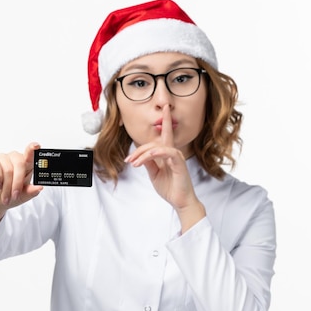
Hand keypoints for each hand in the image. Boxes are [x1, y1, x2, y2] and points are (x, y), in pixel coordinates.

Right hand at [0, 142, 43, 240]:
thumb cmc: (11, 195)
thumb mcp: (23, 196)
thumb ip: (31, 191)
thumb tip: (39, 187)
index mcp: (26, 164)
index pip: (31, 155)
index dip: (33, 149)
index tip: (36, 146)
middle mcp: (15, 158)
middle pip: (20, 164)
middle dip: (17, 183)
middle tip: (15, 195)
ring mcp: (3, 158)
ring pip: (8, 169)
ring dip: (7, 186)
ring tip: (6, 196)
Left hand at [123, 106, 204, 231]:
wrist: (180, 201)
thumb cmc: (170, 187)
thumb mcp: (154, 174)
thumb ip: (148, 162)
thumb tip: (139, 154)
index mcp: (167, 153)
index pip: (165, 133)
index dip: (165, 120)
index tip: (166, 108)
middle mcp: (173, 152)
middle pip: (154, 142)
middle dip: (139, 150)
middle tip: (129, 161)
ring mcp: (176, 157)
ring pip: (158, 146)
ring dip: (143, 154)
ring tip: (134, 163)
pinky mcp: (179, 163)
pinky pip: (167, 152)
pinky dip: (155, 153)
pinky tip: (147, 157)